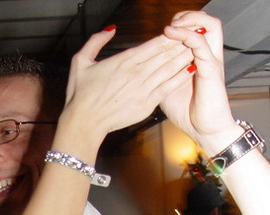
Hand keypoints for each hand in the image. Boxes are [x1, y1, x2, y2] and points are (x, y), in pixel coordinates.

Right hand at [60, 24, 194, 145]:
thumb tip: (111, 30)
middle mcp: (137, 73)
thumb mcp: (80, 62)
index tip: (183, 26)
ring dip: (186, 56)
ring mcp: (144, 89)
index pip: (156, 42)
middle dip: (184, 41)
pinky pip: (169, 87)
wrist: (83, 124)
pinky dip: (181, 76)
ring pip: (171, 68)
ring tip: (199, 46)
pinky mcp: (146, 105)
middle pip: (167, 52)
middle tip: (198, 32)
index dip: (173, 33)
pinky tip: (191, 68)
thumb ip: (96, 41)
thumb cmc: (80, 96)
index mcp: (125, 60)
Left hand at [161, 12, 239, 150]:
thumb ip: (158, 78)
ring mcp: (209, 60)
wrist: (204, 129)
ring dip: (189, 20)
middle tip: (168, 21)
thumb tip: (138, 73)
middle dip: (184, 18)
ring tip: (172, 24)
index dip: (175, 27)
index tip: (157, 31)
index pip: (188, 35)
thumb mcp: (166, 92)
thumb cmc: (187, 113)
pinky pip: (201, 43)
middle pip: (199, 25)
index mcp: (195, 61)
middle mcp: (204, 56)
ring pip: (206, 26)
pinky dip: (187, 35)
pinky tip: (173, 33)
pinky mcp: (210, 68)